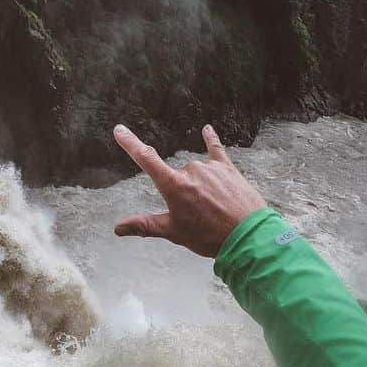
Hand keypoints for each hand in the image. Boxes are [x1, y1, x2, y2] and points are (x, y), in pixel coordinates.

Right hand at [112, 123, 265, 257]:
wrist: (248, 236)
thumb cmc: (209, 236)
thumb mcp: (174, 232)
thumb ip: (144, 225)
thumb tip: (118, 228)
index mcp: (173, 185)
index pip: (146, 159)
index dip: (131, 143)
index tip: (120, 130)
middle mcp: (190, 170)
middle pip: (175, 175)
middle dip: (181, 192)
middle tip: (196, 216)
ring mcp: (210, 166)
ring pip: (195, 171)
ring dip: (198, 185)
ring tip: (213, 209)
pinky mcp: (228, 168)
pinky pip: (216, 149)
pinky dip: (211, 139)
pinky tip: (207, 130)